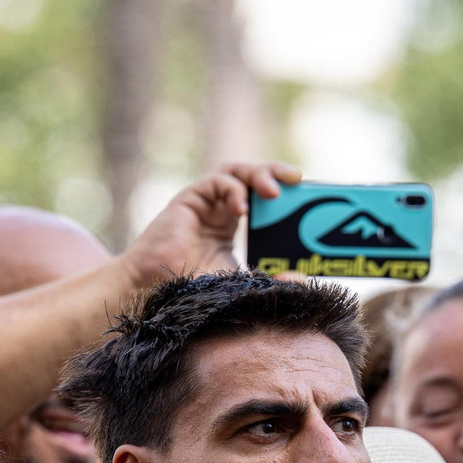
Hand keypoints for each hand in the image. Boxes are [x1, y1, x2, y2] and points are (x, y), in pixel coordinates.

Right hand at [120, 161, 300, 288]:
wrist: (155, 291)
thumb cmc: (192, 289)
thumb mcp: (241, 282)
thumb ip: (270, 279)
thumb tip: (303, 280)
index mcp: (232, 224)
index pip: (262, 196)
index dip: (284, 190)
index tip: (306, 194)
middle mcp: (220, 207)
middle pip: (252, 177)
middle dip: (276, 173)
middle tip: (298, 181)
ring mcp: (205, 202)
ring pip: (235, 171)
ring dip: (258, 174)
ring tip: (275, 190)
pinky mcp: (189, 198)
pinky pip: (216, 181)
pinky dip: (233, 189)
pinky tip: (243, 208)